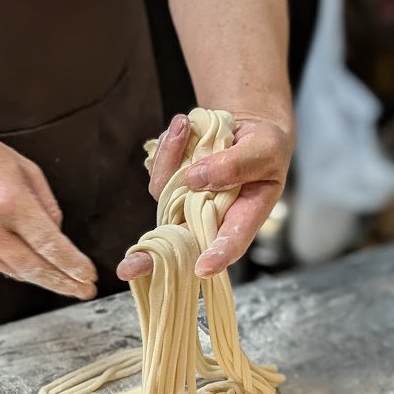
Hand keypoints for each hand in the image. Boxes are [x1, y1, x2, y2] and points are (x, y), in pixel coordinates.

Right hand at [0, 127, 96, 299]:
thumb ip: (47, 205)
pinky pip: (0, 266)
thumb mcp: (25, 168)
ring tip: (66, 281)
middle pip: (35, 269)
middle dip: (65, 283)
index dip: (73, 264)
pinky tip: (27, 259)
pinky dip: (17, 265)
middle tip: (86, 292)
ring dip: (43, 276)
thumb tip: (58, 235)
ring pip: (18, 271)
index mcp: (9, 204)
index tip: (91, 276)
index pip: (49, 244)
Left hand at [117, 111, 293, 280]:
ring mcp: (187, 200)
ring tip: (186, 125)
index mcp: (244, 215)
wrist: (244, 128)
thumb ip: (238, 164)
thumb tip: (195, 178)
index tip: (203, 267)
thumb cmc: (264, 146)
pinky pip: (159, 170)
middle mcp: (210, 216)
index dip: (218, 254)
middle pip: (180, 243)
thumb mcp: (265, 148)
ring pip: (164, 192)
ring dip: (169, 157)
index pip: (232, 240)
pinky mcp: (171, 183)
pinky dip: (167, 146)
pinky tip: (184, 127)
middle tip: (128, 269)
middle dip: (151, 257)